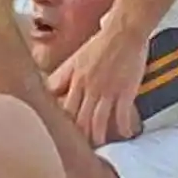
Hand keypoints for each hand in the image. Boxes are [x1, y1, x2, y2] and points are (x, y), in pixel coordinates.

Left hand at [47, 25, 148, 144]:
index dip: (60, 119)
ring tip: (99, 144)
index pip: (62, 104)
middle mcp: (87, 86)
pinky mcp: (124, 92)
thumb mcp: (77, 57)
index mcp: (74, 77)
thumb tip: (52, 87)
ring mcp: (106, 90)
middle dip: (78, 134)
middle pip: (78, 118)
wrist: (124, 31)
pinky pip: (121, 115)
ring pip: (97, 121)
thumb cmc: (102, 41)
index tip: (60, 130)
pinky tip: (125, 133)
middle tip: (79, 146)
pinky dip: (122, 127)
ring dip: (98, 136)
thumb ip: (66, 74)